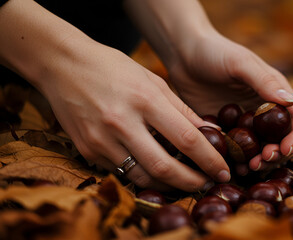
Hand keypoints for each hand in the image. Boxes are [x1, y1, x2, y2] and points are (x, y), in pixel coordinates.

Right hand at [36, 39, 229, 191]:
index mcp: (144, 99)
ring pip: (142, 176)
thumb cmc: (113, 68)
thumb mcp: (152, 79)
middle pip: (164, 166)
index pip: (186, 138)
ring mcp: (101, 139)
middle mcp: (122, 122)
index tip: (223, 170)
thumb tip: (208, 132)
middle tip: (207, 184)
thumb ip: (180, 108)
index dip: (209, 159)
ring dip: (168, 185)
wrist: (63, 66)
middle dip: (191, 181)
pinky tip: (156, 173)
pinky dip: (143, 175)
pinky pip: (121, 172)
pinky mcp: (87, 150)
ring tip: (185, 183)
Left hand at [168, 33, 292, 171]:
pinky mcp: (225, 129)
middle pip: (280, 139)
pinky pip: (235, 150)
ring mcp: (244, 122)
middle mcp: (262, 109)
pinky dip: (236, 161)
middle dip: (275, 154)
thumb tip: (290, 101)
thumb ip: (263, 81)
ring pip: (259, 149)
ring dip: (258, 161)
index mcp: (274, 92)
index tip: (284, 149)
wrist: (183, 55)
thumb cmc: (214, 51)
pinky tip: (231, 167)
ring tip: (247, 169)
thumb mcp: (239, 63)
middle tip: (261, 162)